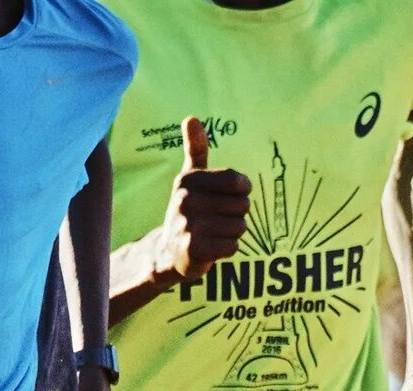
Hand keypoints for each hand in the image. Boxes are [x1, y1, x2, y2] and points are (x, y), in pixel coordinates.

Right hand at [132, 116, 249, 289]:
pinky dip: (228, 249)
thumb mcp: (190, 178)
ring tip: (214, 232)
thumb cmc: (189, 210)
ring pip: (240, 227)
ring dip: (233, 233)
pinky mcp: (194, 249)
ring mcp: (189, 224)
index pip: (238, 181)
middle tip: (218, 219)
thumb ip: (196, 150)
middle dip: (238, 215)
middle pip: (243, 205)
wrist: (169, 251)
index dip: (242, 191)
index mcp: (188, 179)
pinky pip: (233, 246)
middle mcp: (186, 199)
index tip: (230, 196)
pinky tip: (212, 247)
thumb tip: (191, 118)